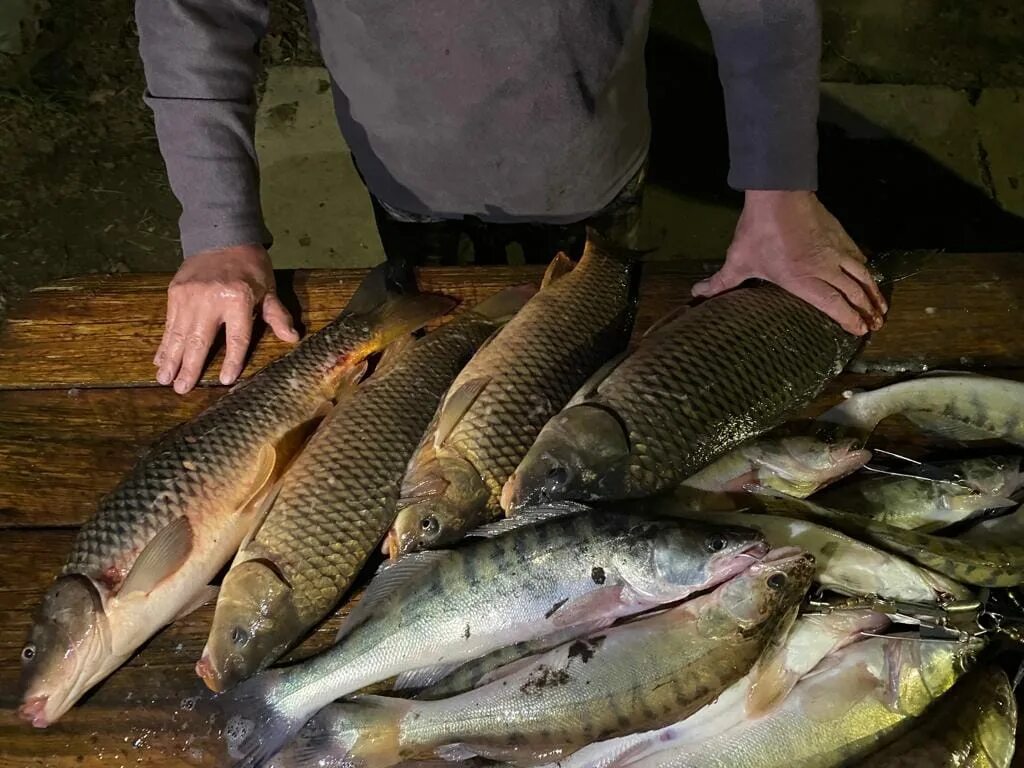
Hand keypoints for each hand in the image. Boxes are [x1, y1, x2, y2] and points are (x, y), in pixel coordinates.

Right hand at [155, 245, 298, 393]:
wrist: (222, 235)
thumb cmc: (250, 267)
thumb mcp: (269, 289)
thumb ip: (277, 315)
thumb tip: (292, 338)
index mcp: (238, 299)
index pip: (236, 337)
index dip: (232, 360)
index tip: (225, 380)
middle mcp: (210, 299)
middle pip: (199, 340)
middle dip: (189, 367)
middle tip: (180, 389)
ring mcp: (189, 296)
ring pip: (179, 334)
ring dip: (171, 359)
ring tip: (164, 379)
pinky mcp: (175, 292)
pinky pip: (169, 323)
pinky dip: (164, 342)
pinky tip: (159, 358)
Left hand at [692, 191, 886, 335]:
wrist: (779, 194)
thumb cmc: (758, 232)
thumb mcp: (738, 260)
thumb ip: (721, 282)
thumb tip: (697, 294)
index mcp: (803, 280)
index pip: (833, 305)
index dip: (848, 319)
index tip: (860, 331)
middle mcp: (825, 269)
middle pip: (853, 293)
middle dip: (866, 311)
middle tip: (876, 325)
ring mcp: (836, 251)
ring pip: (862, 275)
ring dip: (873, 293)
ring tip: (881, 308)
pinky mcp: (841, 235)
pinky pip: (859, 256)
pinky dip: (867, 269)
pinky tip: (870, 275)